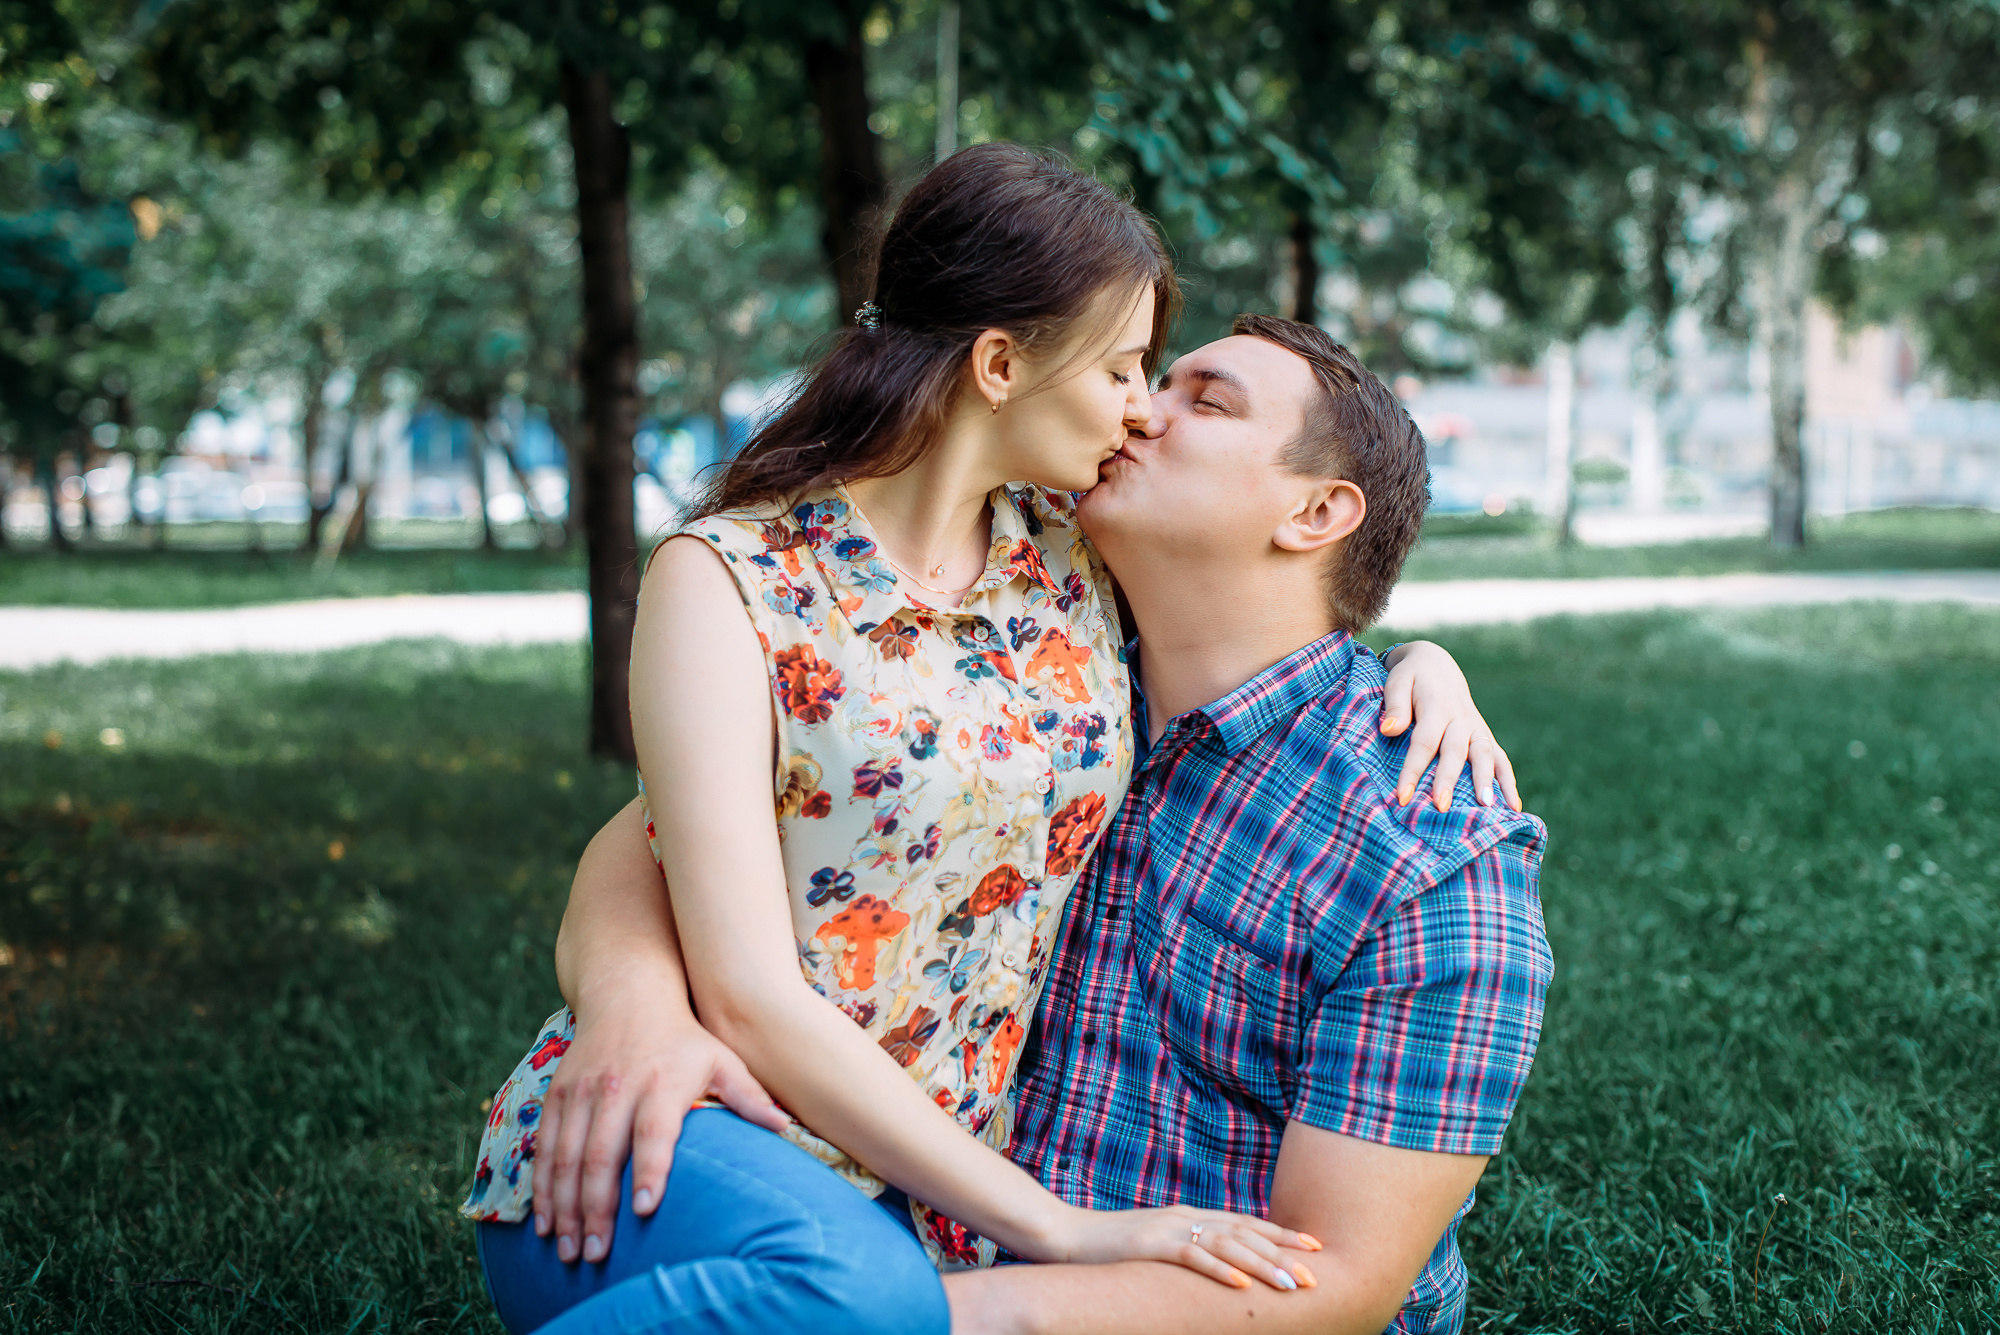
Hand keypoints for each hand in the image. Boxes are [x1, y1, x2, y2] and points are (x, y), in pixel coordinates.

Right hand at [532, 992, 787, 1263]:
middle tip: (593, 1256)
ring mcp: (583, 1092)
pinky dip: (542, 1187)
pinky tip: (544, 1222)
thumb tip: (785, 1127)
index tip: (646, 1210)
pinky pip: (546, 1147)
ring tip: (566, 1251)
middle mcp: (617, 1088)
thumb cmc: (684, 1037)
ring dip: (563, 1208)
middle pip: (601, 1156)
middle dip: (595, 1210)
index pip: (653, 1133)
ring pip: (566, 1157)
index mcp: (661, 1083)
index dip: (649, 1170)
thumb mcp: (721, 1058)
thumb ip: (749, 1096)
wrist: (630, 993)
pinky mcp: (559, 1094)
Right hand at [1043, 1203, 1321, 1292]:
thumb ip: (1189, 1246)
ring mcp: (1169, 1229)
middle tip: (1314, 1275)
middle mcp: (1186, 1218)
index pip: (1245, 1222)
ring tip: (1290, 1284)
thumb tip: (1222, 1264)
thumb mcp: (1159, 1244)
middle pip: (1244, 1233)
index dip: (1280, 1234)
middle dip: (1282, 1254)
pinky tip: (1242, 1285)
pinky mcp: (1150, 1246)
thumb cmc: (1112, 1247)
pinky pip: (1192, 1258)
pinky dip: (1220, 1270)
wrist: (1066, 1236)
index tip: (1313, 1247)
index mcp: (1191, 1216)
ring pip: (1227, 1244)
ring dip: (1262, 1265)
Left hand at [1380, 641, 1520, 811]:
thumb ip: (1395, 705)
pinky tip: (1514, 807)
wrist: (1436, 663)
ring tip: (1487, 808)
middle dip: (1448, 780)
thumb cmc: (1411, 677)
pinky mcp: (1484, 735)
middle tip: (1441, 806)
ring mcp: (1476, 727)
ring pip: (1484, 754)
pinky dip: (1509, 782)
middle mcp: (1460, 718)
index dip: (1413, 770)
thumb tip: (1389, 729)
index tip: (1403, 796)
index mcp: (1436, 706)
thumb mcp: (1397, 681)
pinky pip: (1500, 758)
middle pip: (1455, 751)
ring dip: (1486, 781)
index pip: (1424, 742)